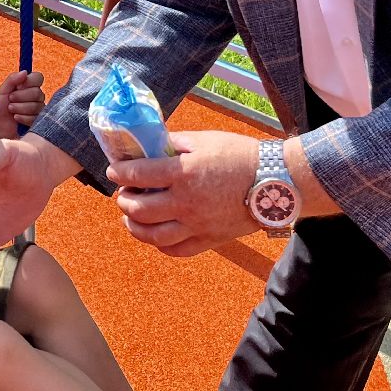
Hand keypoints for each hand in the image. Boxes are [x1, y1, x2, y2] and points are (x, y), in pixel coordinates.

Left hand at [0, 70, 45, 138]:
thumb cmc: (1, 106)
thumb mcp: (3, 90)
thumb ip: (12, 79)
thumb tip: (25, 72)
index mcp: (30, 86)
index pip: (38, 77)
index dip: (29, 81)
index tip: (18, 86)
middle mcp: (37, 96)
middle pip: (37, 92)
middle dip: (20, 96)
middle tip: (10, 99)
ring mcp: (39, 109)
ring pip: (36, 106)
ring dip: (19, 108)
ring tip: (11, 109)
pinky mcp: (39, 121)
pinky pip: (35, 117)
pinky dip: (22, 117)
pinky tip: (16, 118)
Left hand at [107, 129, 261, 256]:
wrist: (276, 181)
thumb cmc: (239, 155)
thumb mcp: (203, 140)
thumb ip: (174, 144)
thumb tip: (150, 146)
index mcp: (182, 173)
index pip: (137, 175)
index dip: (119, 173)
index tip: (114, 171)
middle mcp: (186, 202)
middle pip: (139, 209)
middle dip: (124, 201)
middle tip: (123, 194)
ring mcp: (197, 224)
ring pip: (153, 235)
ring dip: (134, 226)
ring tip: (130, 217)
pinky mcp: (210, 239)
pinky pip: (177, 250)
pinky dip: (160, 245)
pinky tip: (155, 235)